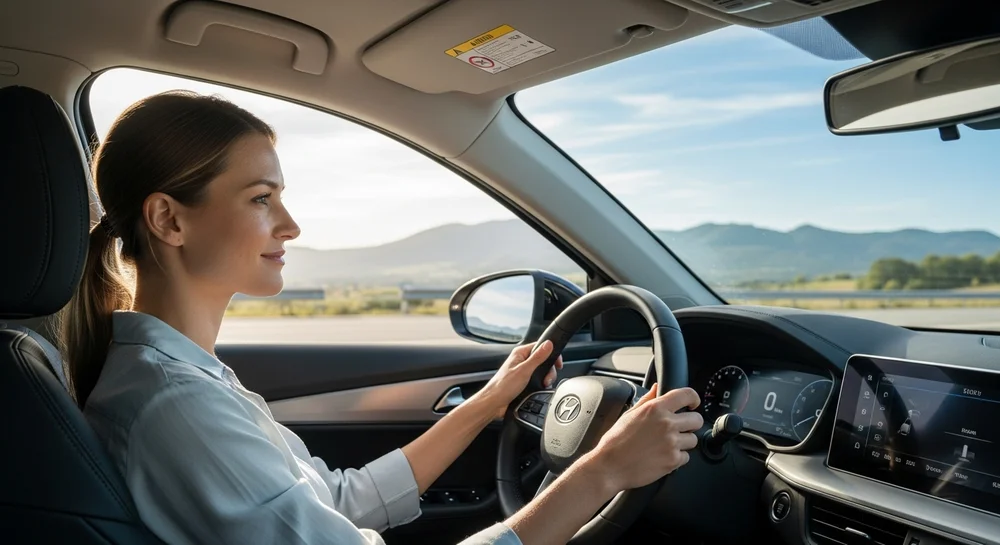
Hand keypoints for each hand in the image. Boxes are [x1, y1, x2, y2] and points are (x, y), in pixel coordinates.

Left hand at [477, 341, 563, 417]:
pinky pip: (537, 380)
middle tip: (547, 379)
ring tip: (543, 385)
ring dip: (545, 379)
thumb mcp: (524, 370)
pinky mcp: (524, 381)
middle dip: (548, 370)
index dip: (551, 354)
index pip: (541, 346)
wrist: (494, 403)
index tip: (557, 364)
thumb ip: (538, 357)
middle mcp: (522, 361)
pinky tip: (539, 389)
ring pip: (541, 371)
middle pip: (543, 360)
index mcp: (520, 353)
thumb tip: (549, 344)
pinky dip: (541, 385)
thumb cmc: (503, 386)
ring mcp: (523, 371)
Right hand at [587, 384, 702, 490]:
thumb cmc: (615, 442)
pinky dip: (677, 458)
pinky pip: (686, 457)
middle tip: (680, 429)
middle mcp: (666, 424)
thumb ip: (646, 400)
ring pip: (693, 439)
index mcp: (655, 409)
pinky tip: (662, 456)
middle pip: (697, 419)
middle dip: (690, 424)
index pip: (686, 395)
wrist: (610, 466)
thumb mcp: (629, 415)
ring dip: (684, 442)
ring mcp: (671, 442)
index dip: (694, 398)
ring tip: (666, 445)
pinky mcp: (673, 460)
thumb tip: (656, 388)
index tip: (693, 404)